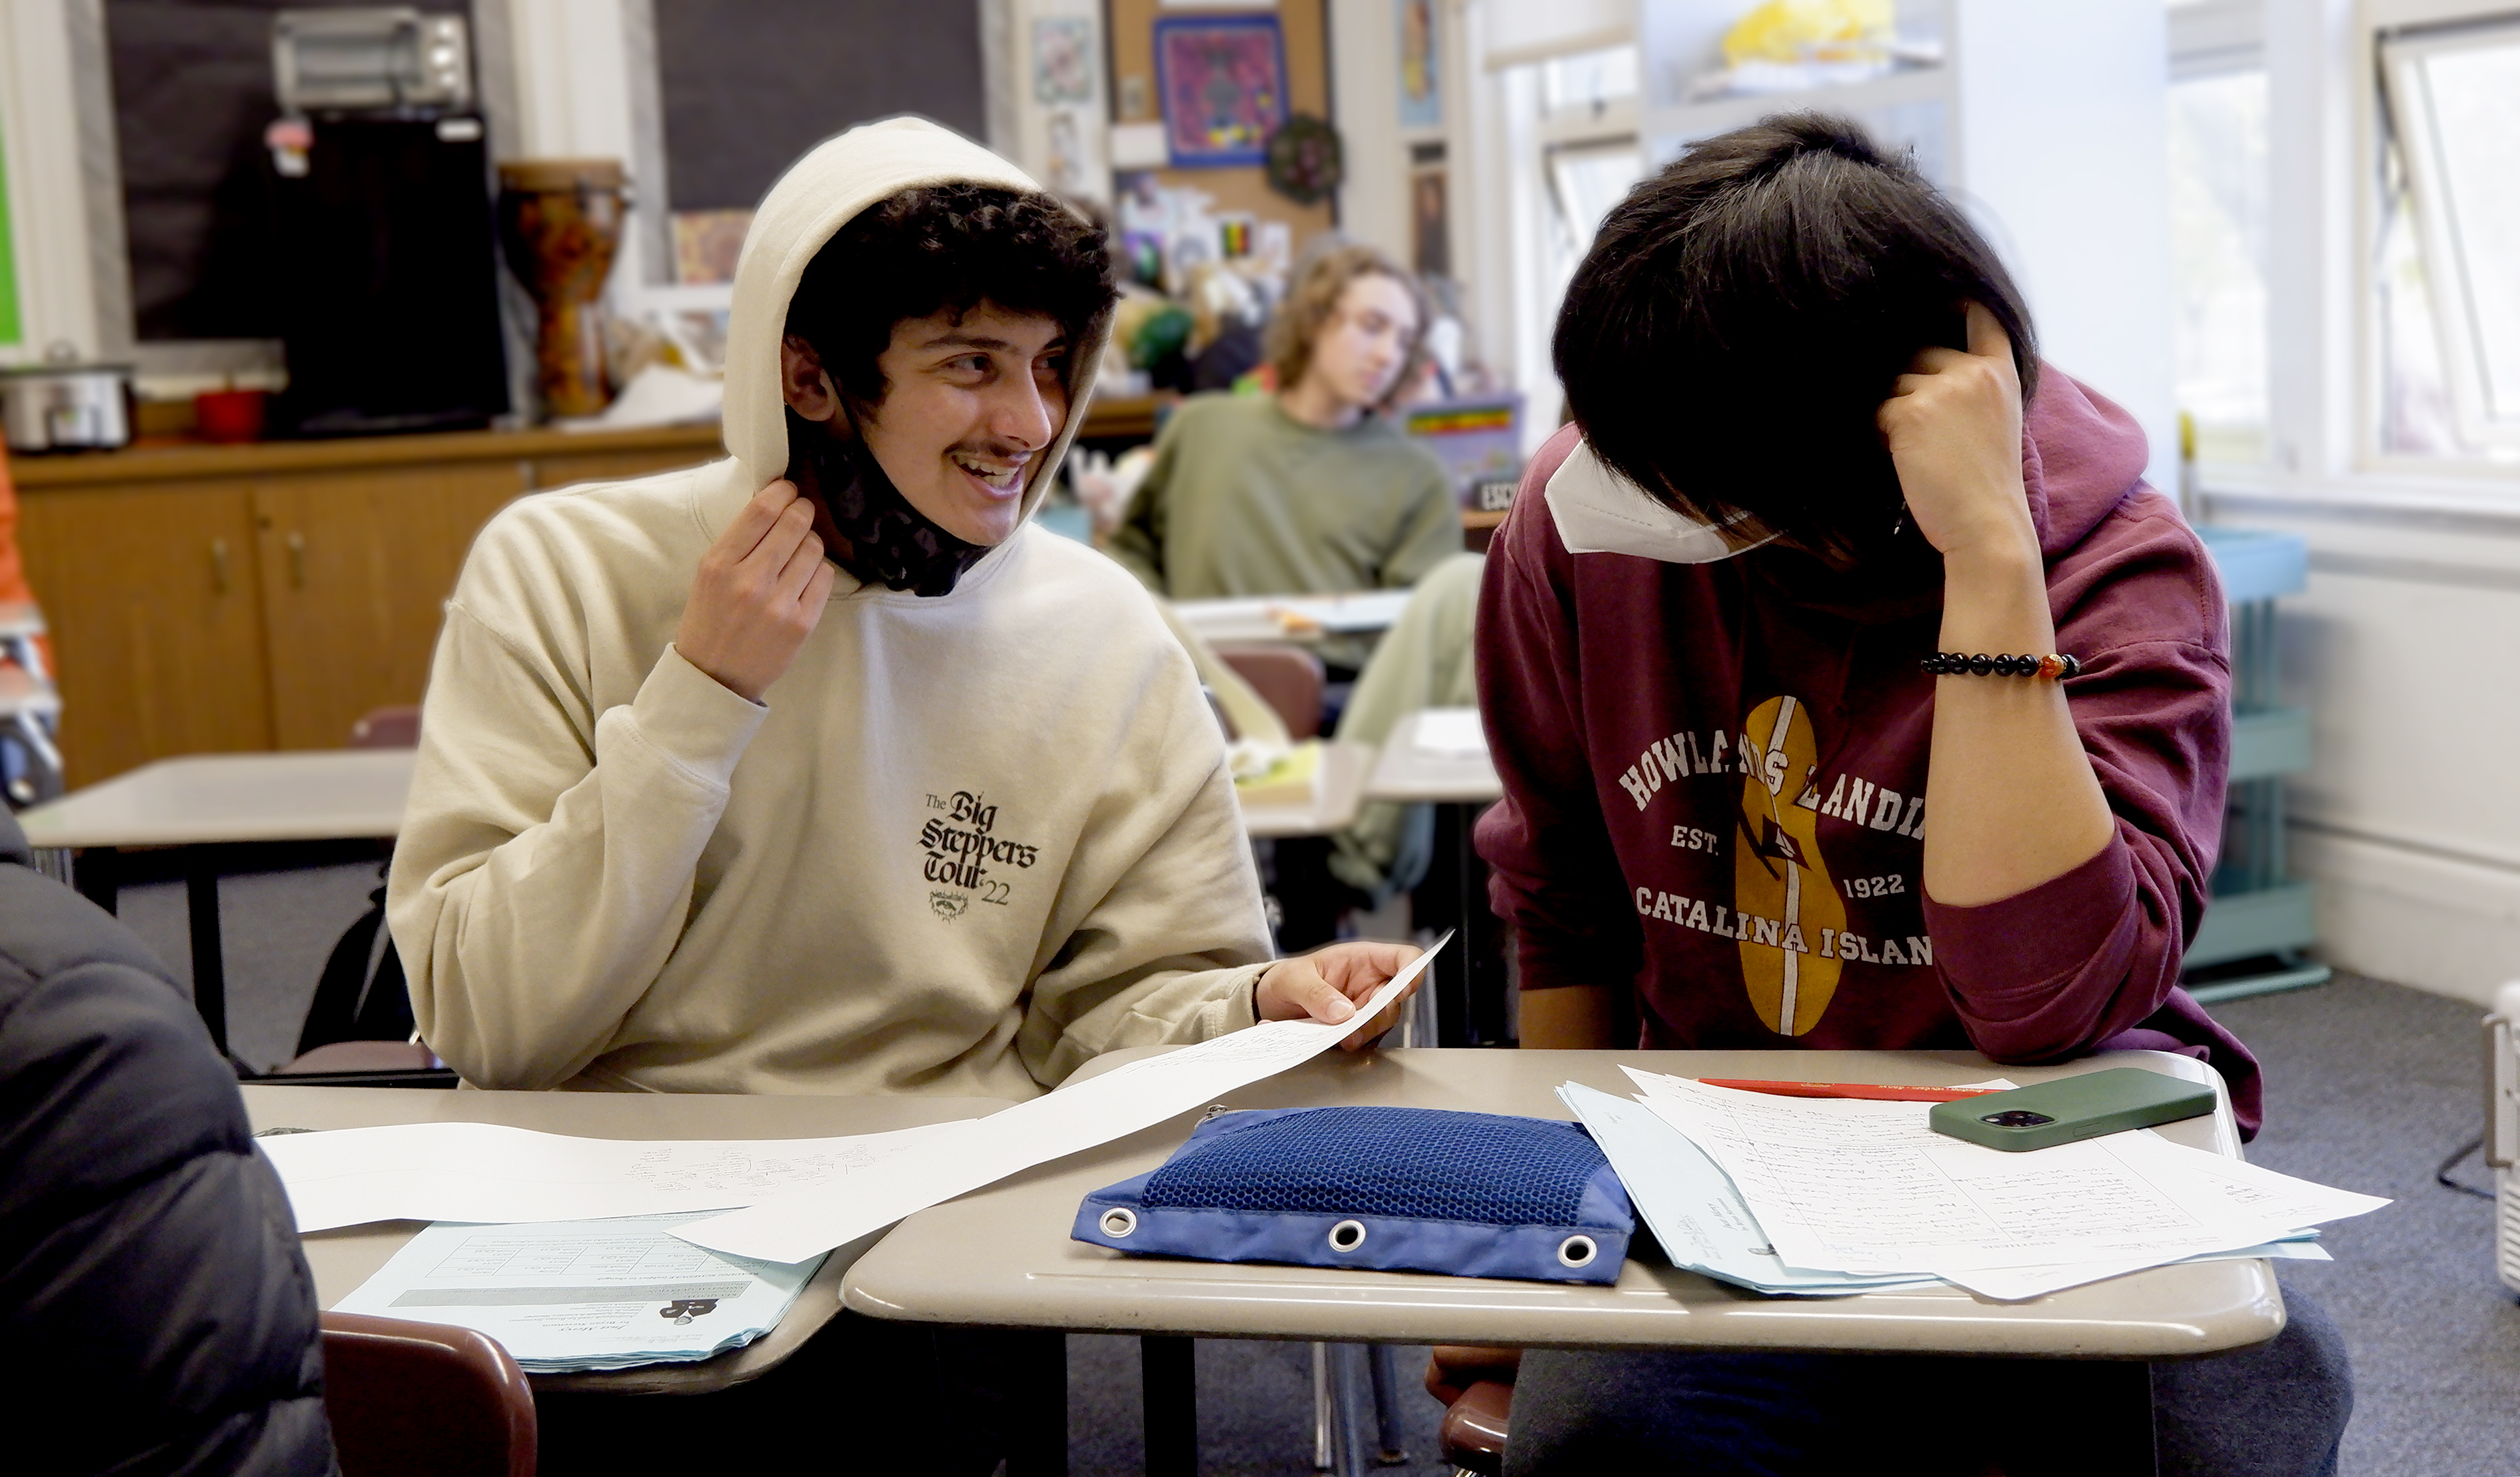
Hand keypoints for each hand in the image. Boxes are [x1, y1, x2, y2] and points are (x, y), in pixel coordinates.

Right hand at [673, 481, 836, 700]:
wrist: (714, 677)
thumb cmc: (710, 620)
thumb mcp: (709, 574)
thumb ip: (739, 542)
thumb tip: (775, 503)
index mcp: (719, 563)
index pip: (762, 510)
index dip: (782, 491)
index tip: (787, 489)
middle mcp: (749, 581)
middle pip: (794, 523)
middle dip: (802, 510)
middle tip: (801, 511)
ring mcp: (778, 603)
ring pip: (814, 547)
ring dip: (811, 542)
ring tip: (799, 551)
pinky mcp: (802, 623)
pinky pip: (825, 577)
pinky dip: (818, 571)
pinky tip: (804, 578)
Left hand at [1255, 940, 1422, 1050]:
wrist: (1271, 1004)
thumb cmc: (1287, 979)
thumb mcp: (1293, 979)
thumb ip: (1316, 992)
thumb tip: (1344, 1013)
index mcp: (1364, 960)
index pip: (1404, 959)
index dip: (1411, 973)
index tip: (1400, 993)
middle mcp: (1371, 985)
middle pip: (1394, 1002)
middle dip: (1375, 1019)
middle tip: (1350, 1033)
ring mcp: (1365, 1011)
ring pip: (1381, 1027)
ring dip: (1362, 1036)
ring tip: (1336, 1041)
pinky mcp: (1356, 1033)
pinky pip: (1363, 1044)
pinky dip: (1347, 1048)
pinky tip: (1324, 1044)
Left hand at [1876, 302, 2035, 570]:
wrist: (1986, 525)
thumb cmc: (1986, 484)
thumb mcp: (1995, 421)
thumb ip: (1971, 388)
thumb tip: (1919, 366)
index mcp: (2001, 373)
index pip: (1982, 316)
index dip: (1959, 300)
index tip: (1941, 296)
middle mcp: (1974, 372)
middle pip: (1920, 351)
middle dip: (1907, 380)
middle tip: (1915, 423)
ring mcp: (1943, 389)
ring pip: (1894, 381)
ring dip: (1891, 409)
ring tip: (1911, 445)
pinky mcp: (1910, 412)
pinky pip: (1877, 409)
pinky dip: (1879, 431)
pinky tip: (1898, 455)